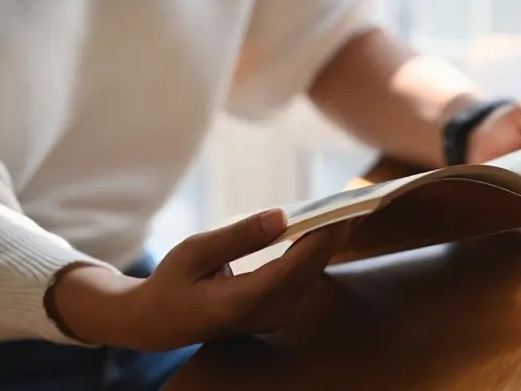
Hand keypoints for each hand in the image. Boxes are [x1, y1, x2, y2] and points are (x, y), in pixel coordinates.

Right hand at [52, 209, 351, 350]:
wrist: (162, 321)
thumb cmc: (173, 282)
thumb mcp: (194, 252)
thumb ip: (238, 236)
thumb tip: (281, 215)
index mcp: (241, 303)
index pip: (292, 268)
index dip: (320, 239)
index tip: (342, 211)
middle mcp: (266, 314)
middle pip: (311, 269)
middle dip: (335, 234)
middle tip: (358, 199)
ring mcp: (276, 316)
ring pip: (313, 272)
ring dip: (332, 240)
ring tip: (353, 206)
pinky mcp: (281, 311)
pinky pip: (306, 275)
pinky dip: (319, 249)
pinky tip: (333, 225)